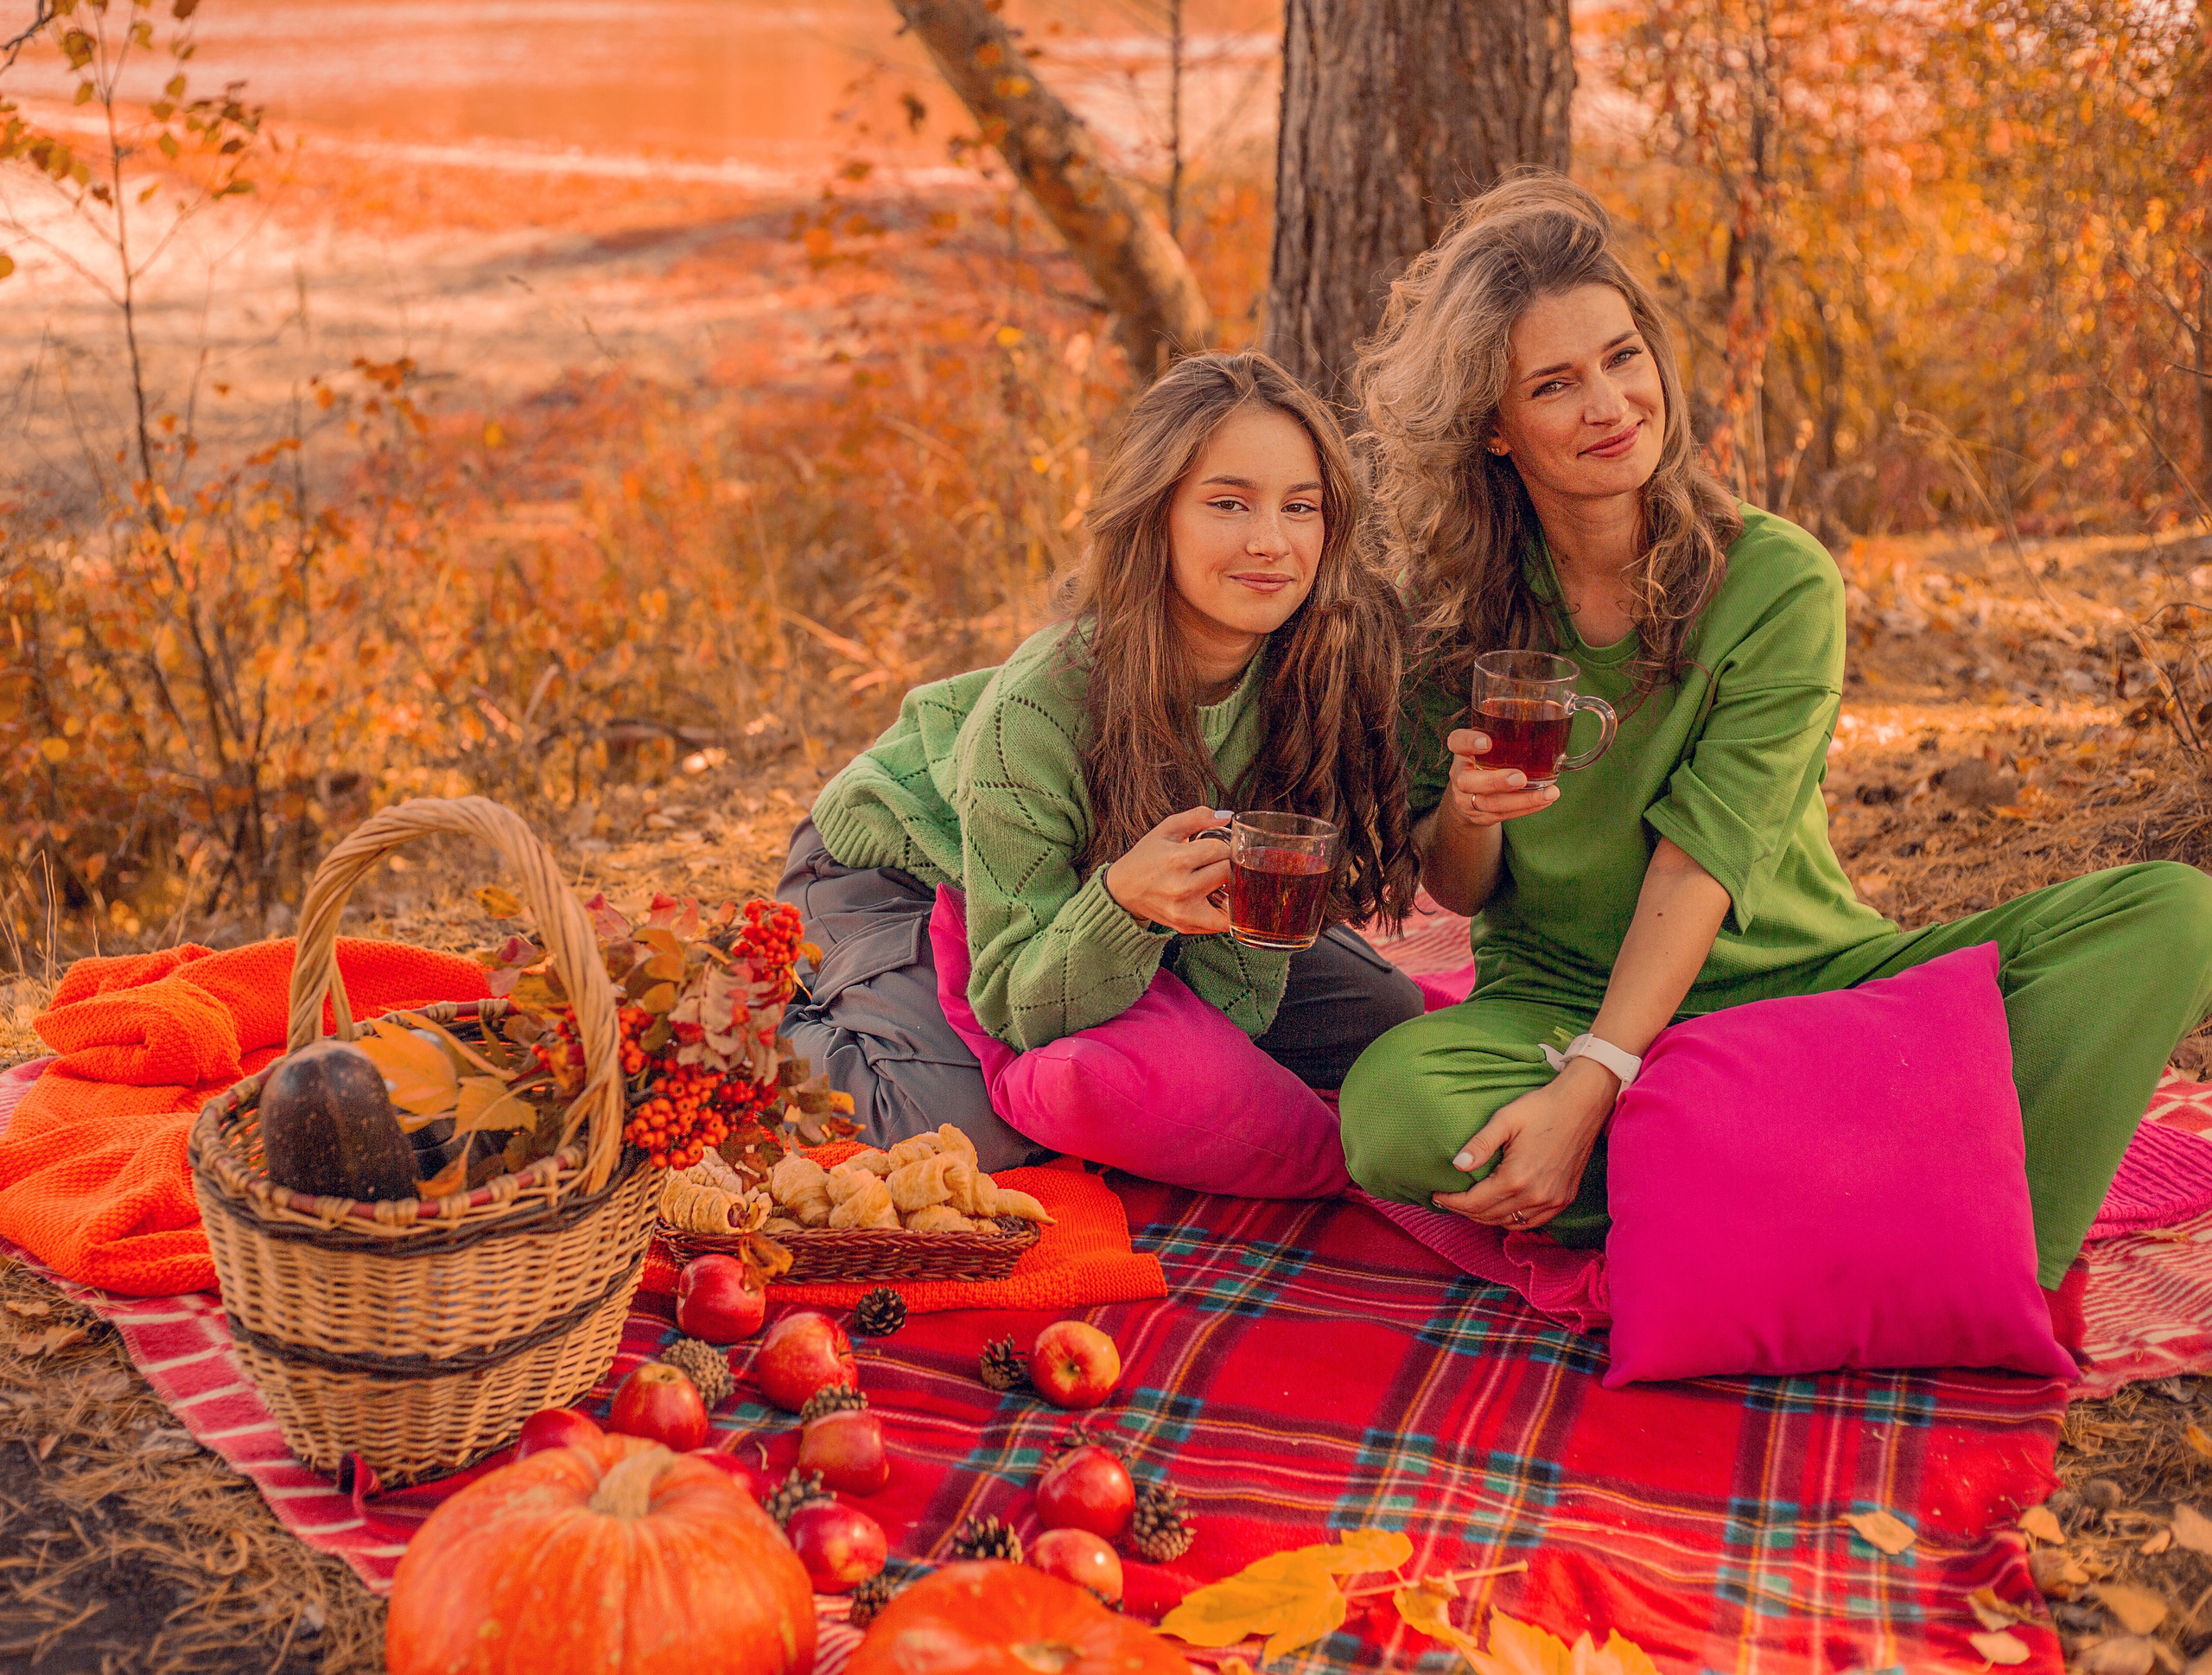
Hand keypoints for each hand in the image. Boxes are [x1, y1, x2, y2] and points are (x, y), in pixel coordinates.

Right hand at [1103, 806, 1233, 934]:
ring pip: (1232, 900)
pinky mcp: (1187, 925)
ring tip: (1219, 882)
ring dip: (1231, 889)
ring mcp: (1185, 910)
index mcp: (1177, 860)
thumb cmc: (1146, 857)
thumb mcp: (1167, 829)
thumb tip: (1227, 816)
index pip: (1221, 850)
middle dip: (1227, 865)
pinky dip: (1227, 912)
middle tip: (1216, 864)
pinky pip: (1222, 923)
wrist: (1123, 890)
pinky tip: (1218, 900)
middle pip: (1228, 872)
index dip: (1223, 846)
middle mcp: (1182, 887)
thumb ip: (1198, 817)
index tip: (1215, 848)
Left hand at [1432, 1058, 1616, 1229]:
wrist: (1582, 1106)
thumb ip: (1480, 1144)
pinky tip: (1500, 1209)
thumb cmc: (1542, 1108)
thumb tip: (1457, 1164)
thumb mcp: (1505, 1119)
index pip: (1474, 1203)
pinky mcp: (1564, 1199)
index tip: (1436, 1195)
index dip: (1451, 1201)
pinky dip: (1511, 1219)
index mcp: (1516, 1178)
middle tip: (1448, 1200)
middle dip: (1464, 1210)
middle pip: (1488, 1216)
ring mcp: (1552, 1201)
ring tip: (1469, 1205)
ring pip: (1509, 1222)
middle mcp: (1535, 1196)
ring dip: (1485, 1217)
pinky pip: (1532, 1221)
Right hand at [1442, 727, 1558, 827]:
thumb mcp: (1492, 739)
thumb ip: (1511, 723)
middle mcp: (1460, 776)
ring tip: (1549, 793)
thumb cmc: (1489, 757)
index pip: (1456, 742)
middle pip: (1468, 781)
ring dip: (1522, 800)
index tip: (1486, 741)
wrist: (1469, 794)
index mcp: (1462, 751)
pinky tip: (1546, 800)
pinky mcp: (1482, 816)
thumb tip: (1554, 704)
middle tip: (1520, 778)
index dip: (1467, 742)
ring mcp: (1469, 799)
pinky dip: (1527, 808)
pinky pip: (1503, 816)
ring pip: (1490, 804)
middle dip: (1495, 781)